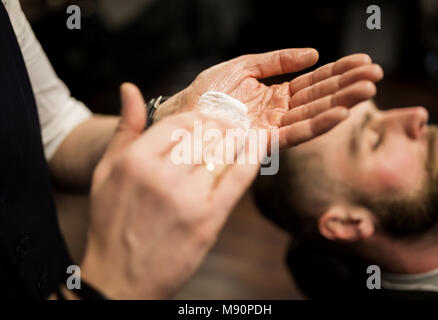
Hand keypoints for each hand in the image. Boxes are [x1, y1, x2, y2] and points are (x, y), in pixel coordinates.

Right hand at [81, 83, 260, 298]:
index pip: (179, 123)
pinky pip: (237, 179)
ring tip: (241, 134)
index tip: (208, 121)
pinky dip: (252, 158)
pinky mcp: (208, 221)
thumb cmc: (111, 223)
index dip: (199, 118)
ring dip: (235, 140)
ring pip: (223, 153)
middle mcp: (161, 176)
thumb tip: (130, 89)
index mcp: (135, 161)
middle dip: (220, 128)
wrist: (119, 279)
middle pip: (204, 136)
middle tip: (230, 125)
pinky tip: (259, 143)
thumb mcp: (105, 173)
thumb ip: (124, 129)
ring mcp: (187, 199)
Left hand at [155, 49, 382, 148]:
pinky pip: (295, 133)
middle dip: (348, 85)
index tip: (364, 61)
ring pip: (313, 114)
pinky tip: (341, 114)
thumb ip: (277, 60)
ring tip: (368, 90)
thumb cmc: (208, 92)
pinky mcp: (264, 143)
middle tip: (376, 75)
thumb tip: (314, 54)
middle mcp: (279, 113)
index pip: (313, 82)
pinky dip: (318, 124)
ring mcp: (274, 128)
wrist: (183, 115)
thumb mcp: (243, 67)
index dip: (338, 72)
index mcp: (275, 94)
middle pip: (319, 97)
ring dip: (341, 103)